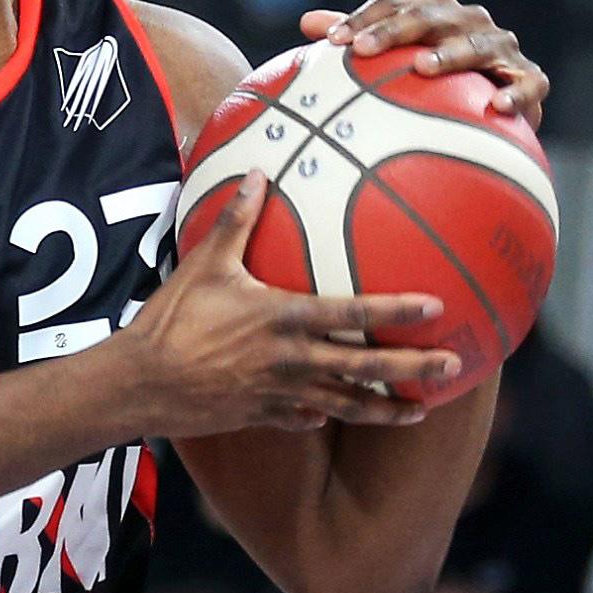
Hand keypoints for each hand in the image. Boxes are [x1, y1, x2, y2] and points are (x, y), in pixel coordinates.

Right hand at [116, 175, 457, 437]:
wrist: (139, 384)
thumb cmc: (170, 321)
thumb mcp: (204, 265)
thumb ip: (237, 222)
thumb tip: (258, 173)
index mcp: (283, 318)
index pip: (354, 314)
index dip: (397, 310)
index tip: (436, 307)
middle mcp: (291, 360)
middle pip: (366, 368)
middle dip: (413, 369)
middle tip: (453, 367)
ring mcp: (280, 393)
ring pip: (345, 405)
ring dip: (385, 410)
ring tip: (419, 412)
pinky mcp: (262, 416)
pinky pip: (305, 418)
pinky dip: (326, 417)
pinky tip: (342, 417)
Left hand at [304, 0, 545, 126]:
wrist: (495, 111)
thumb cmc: (434, 83)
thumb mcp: (396, 60)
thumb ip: (360, 41)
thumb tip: (306, 22)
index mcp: (435, 11)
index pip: (395, 3)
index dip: (363, 17)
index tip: (331, 42)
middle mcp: (470, 21)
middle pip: (431, 16)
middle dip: (397, 29)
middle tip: (363, 50)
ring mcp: (503, 47)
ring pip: (476, 45)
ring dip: (450, 54)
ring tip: (422, 67)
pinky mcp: (532, 78)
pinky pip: (529, 84)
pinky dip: (517, 93)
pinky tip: (497, 107)